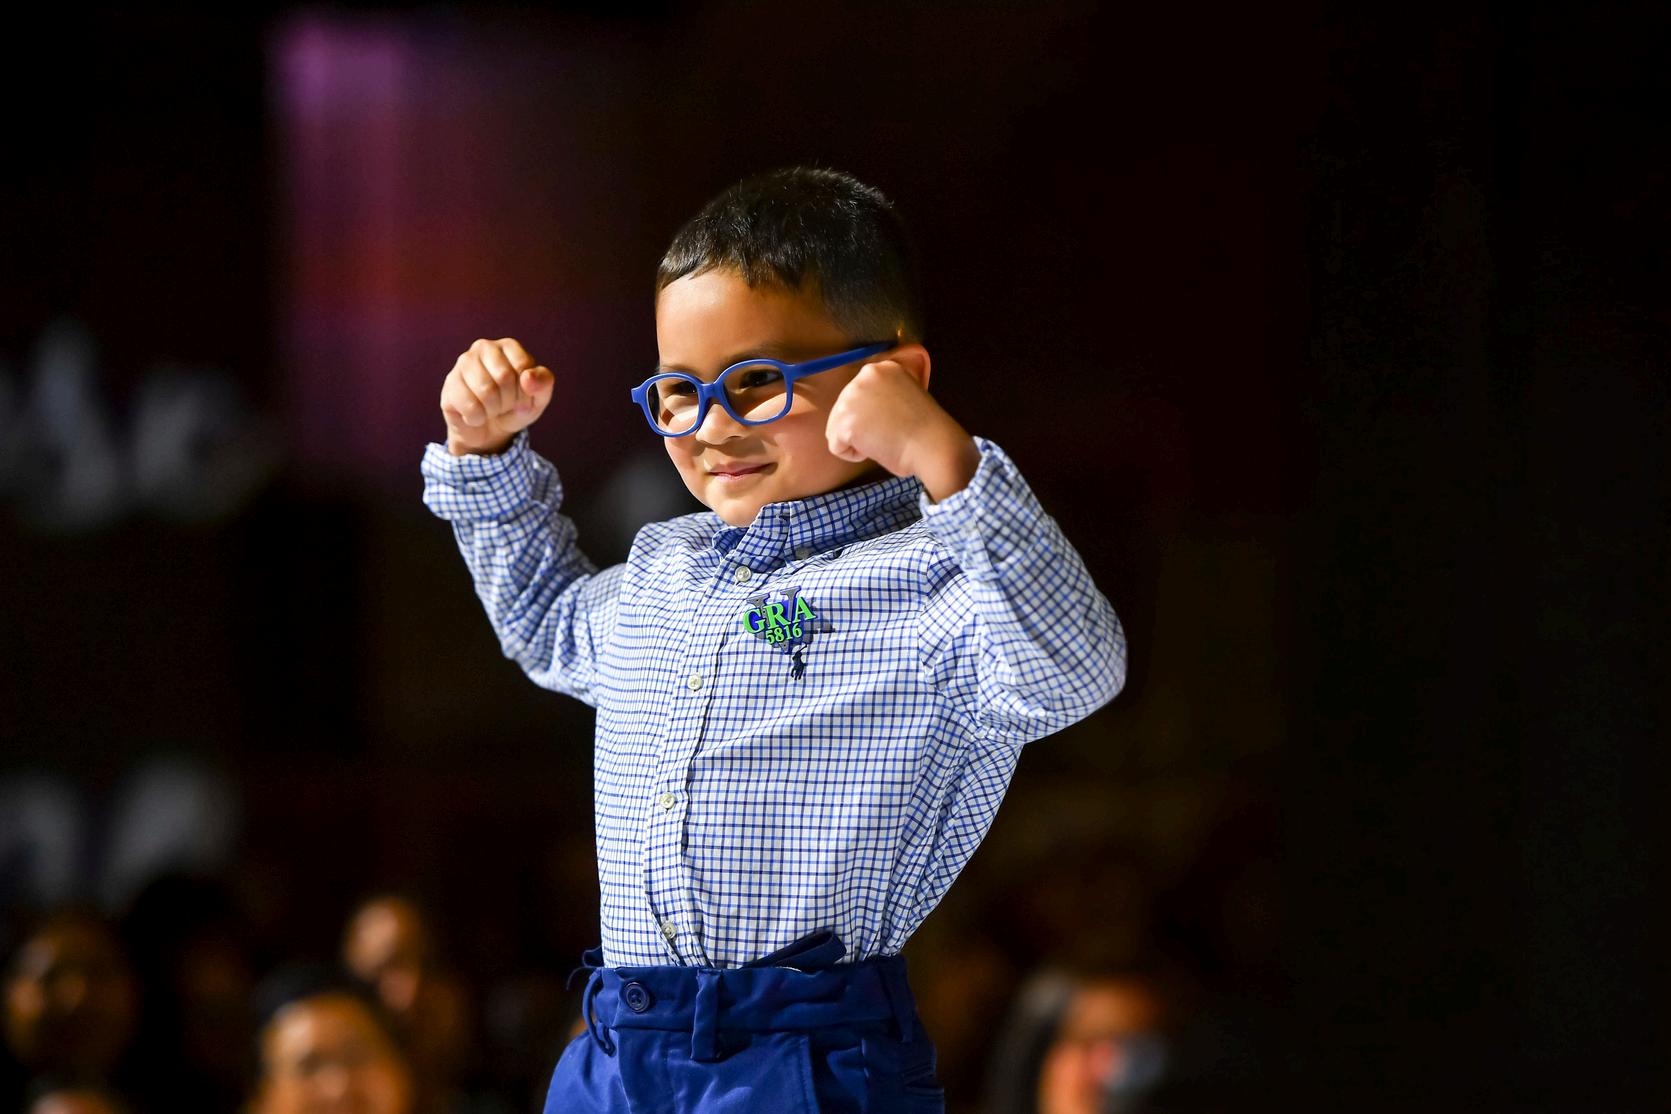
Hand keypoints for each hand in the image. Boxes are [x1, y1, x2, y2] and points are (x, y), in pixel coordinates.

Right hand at [440, 337, 555, 455]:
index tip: (522, 396)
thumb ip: (543, 383)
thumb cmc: (515, 407)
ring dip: (493, 410)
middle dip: (509, 401)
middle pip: (504, 377)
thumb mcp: (538, 398)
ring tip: (491, 409)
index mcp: (508, 346)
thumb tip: (528, 377)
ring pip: (486, 391)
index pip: (523, 366)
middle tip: (504, 405)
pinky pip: (469, 406)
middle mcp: (483, 348)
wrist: (488, 430)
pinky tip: (476, 416)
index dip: (526, 390)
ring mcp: (463, 364)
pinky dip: (477, 419)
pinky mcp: (450, 384)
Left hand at [825, 358, 979, 501]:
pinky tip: (876, 448)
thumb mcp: (904, 394)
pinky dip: (853, 455)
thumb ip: (882, 394)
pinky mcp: (845, 421)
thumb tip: (864, 408)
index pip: (858, 395)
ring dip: (857, 440)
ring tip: (884, 438)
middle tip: (890, 431)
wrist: (933, 445)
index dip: (873, 415)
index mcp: (880, 368)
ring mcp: (851, 397)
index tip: (894, 419)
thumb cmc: (924, 430)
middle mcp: (863, 376)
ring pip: (836, 428)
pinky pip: (836, 447)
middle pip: (843, 410)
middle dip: (862, 427)